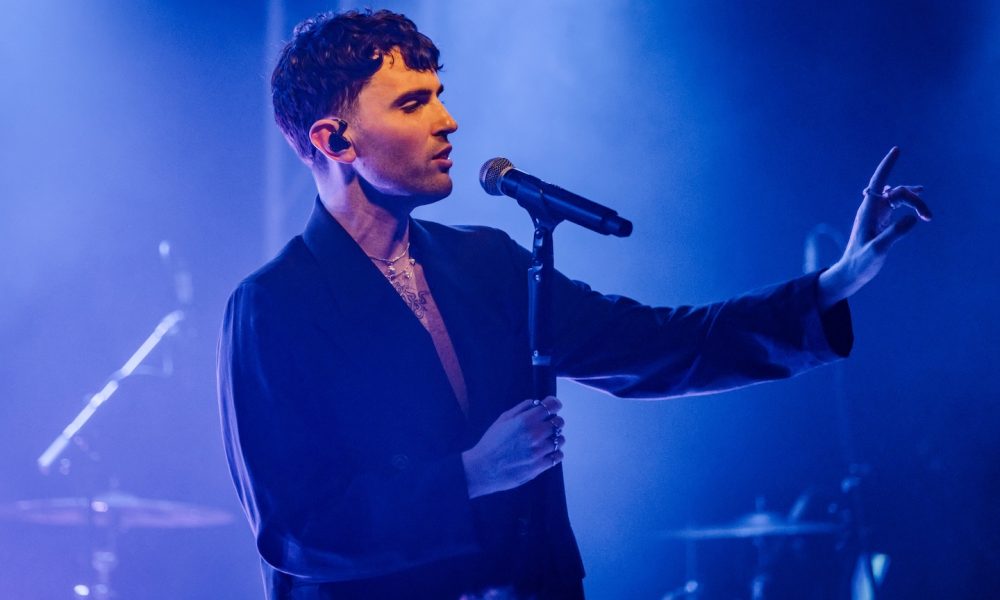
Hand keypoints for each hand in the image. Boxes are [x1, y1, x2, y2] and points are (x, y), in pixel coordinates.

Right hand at [461, 396, 565, 498]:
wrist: (483, 468)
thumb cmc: (491, 442)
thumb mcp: (503, 419)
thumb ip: (521, 409)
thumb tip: (537, 403)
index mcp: (526, 420)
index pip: (552, 406)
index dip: (554, 404)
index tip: (554, 406)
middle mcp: (535, 434)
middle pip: (559, 422)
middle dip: (554, 422)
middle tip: (546, 425)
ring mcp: (539, 451)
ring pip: (560, 440)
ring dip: (555, 438)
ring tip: (545, 441)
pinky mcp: (539, 466)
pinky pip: (558, 456)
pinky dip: (555, 452)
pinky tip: (546, 452)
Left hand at [818, 146, 932, 308]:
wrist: (852, 272)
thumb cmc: (861, 262)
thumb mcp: (878, 250)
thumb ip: (894, 234)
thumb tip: (912, 219)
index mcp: (868, 211)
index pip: (878, 181)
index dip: (887, 165)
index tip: (896, 149)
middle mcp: (872, 208)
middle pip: (897, 192)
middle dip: (915, 200)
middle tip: (928, 218)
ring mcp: (876, 213)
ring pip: (899, 197)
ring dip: (914, 202)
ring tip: (928, 216)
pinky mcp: (881, 219)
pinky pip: (896, 203)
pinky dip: (909, 200)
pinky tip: (918, 195)